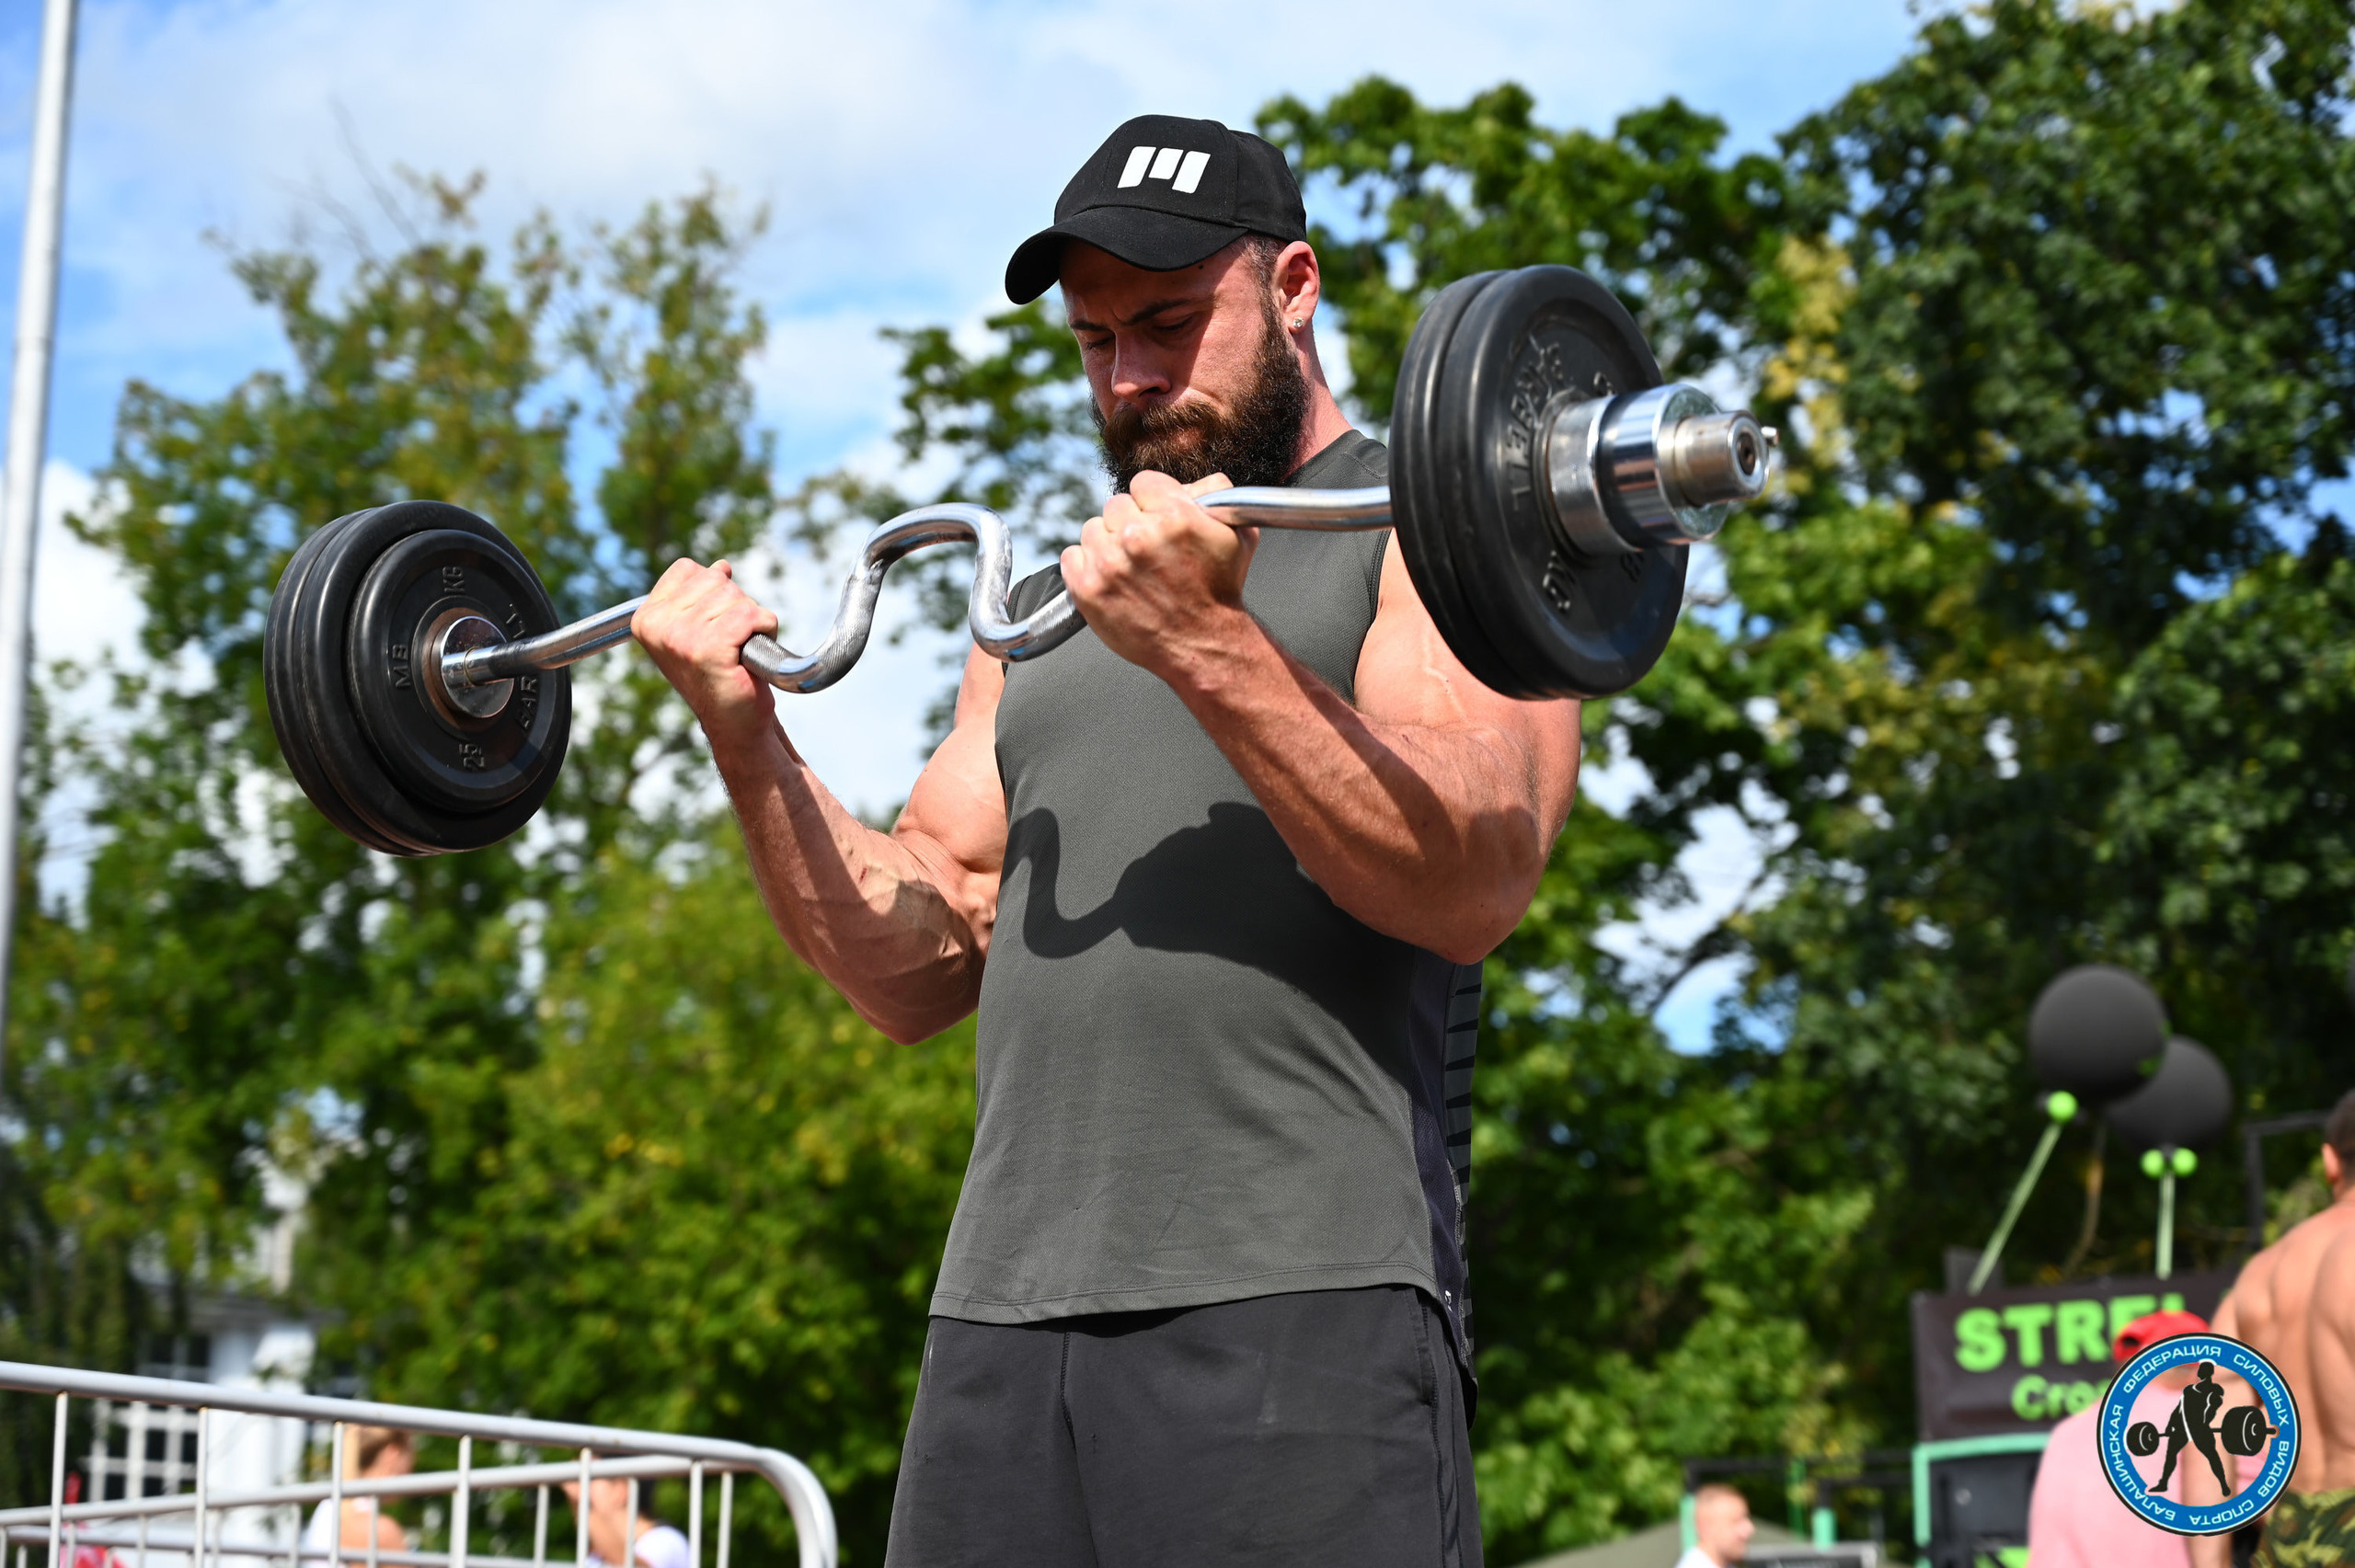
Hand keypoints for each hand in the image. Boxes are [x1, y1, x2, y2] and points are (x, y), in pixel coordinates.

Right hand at [631, 558, 779, 752]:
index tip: (713, 626)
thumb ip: (703, 596)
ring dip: (751, 622)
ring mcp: (681, 637)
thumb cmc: (721, 675)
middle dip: (735, 607)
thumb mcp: (702, 628)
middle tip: (730, 644)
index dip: (713, 592)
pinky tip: (751, 654)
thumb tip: (720, 567)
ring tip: (738, 651)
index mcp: (646, 618)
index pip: (689, 570)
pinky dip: (765, 629)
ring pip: (737, 597)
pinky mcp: (709, 648)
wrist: (734, 722)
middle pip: (716, 579)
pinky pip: (752, 615)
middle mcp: (658, 626)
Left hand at [1060, 471, 1252, 675]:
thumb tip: (1189, 483)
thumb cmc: (1219, 592)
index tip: (1157, 519)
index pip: (1142, 483)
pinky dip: (1086, 566)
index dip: (1152, 502)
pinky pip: (1071, 556)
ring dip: (1108, 544)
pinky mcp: (1088, 588)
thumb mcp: (1237, 533)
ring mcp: (1109, 563)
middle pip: (1115, 504)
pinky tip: (1110, 579)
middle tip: (1146, 550)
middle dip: (1130, 523)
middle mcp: (1138, 536)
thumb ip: (1215, 494)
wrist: (1202, 644)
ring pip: (1093, 529)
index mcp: (1174, 515)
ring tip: (1130, 568)